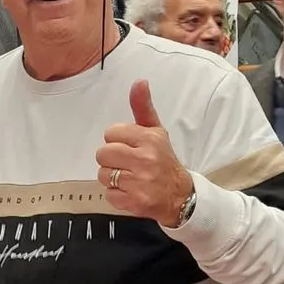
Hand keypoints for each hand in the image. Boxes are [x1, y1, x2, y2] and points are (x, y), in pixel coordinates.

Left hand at [96, 79, 192, 227]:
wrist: (180, 195)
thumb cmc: (163, 160)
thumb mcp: (156, 131)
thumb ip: (143, 107)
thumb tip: (139, 81)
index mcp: (149, 138)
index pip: (111, 133)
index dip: (117, 141)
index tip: (129, 147)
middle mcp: (145, 159)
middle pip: (103, 154)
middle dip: (111, 160)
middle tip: (126, 164)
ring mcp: (139, 182)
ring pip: (103, 175)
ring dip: (112, 178)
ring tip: (129, 178)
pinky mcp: (134, 202)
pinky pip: (109, 195)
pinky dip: (117, 195)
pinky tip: (130, 191)